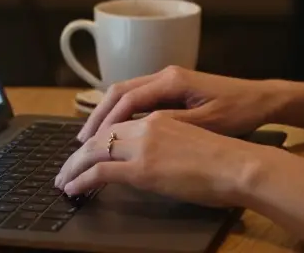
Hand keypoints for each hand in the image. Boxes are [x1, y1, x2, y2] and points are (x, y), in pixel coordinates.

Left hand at [55, 113, 268, 207]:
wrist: (240, 164)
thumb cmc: (228, 156)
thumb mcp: (194, 138)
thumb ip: (169, 142)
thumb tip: (156, 158)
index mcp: (161, 115)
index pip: (118, 122)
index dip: (99, 136)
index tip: (87, 150)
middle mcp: (148, 124)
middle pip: (101, 134)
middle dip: (79, 152)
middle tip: (66, 167)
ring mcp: (144, 144)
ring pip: (95, 150)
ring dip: (74, 165)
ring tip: (63, 179)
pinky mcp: (142, 168)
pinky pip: (100, 172)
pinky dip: (81, 179)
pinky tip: (73, 188)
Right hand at [76, 66, 275, 142]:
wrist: (262, 100)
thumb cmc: (238, 111)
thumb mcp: (205, 122)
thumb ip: (170, 124)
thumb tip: (137, 131)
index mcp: (172, 81)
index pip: (127, 99)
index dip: (107, 122)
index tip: (90, 142)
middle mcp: (166, 75)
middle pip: (120, 91)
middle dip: (98, 115)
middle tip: (80, 142)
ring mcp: (169, 80)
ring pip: (127, 94)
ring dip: (107, 114)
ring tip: (91, 139)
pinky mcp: (173, 89)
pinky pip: (139, 99)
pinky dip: (122, 114)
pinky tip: (116, 131)